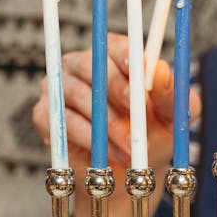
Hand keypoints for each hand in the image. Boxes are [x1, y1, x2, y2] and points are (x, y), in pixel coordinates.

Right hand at [32, 32, 200, 216]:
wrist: (130, 170)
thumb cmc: (154, 132)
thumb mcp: (172, 115)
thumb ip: (172, 92)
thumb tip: (161, 70)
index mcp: (113, 53)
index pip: (116, 46)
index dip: (130, 63)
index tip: (145, 87)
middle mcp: (82, 63)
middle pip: (92, 64)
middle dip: (118, 92)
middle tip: (139, 118)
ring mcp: (59, 86)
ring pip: (77, 95)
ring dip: (108, 125)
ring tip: (131, 148)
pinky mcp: (45, 113)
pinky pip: (63, 121)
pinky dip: (88, 140)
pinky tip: (109, 154)